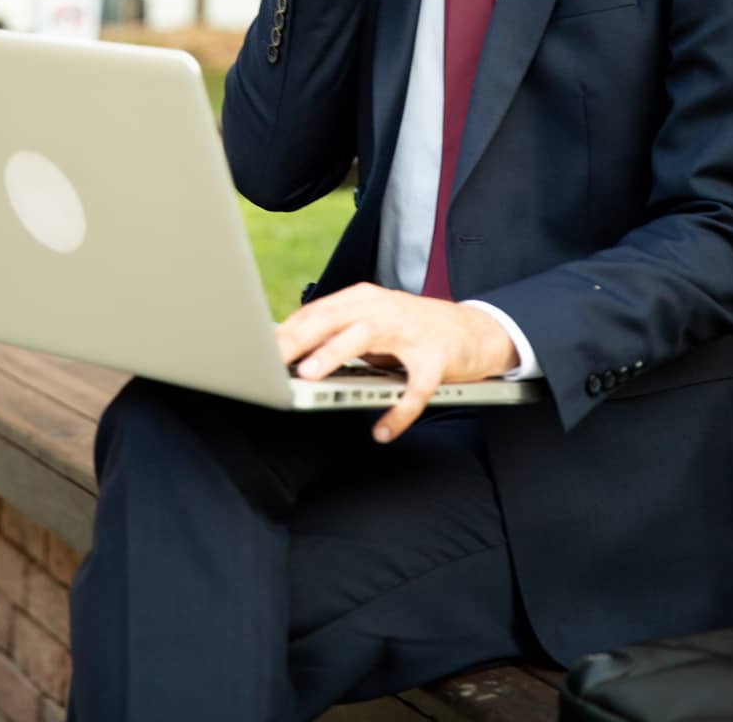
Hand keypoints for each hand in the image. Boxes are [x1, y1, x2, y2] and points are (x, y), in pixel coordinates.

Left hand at [276, 282, 518, 441]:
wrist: (475, 330)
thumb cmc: (414, 330)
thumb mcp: (374, 325)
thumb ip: (338, 334)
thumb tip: (289, 352)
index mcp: (364, 300)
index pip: (317, 312)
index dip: (287, 331)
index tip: (257, 349)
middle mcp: (385, 309)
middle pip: (333, 318)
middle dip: (299, 338)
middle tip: (271, 360)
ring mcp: (412, 331)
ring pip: (367, 338)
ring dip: (335, 354)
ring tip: (310, 376)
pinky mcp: (437, 358)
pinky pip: (414, 388)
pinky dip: (398, 411)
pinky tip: (382, 431)